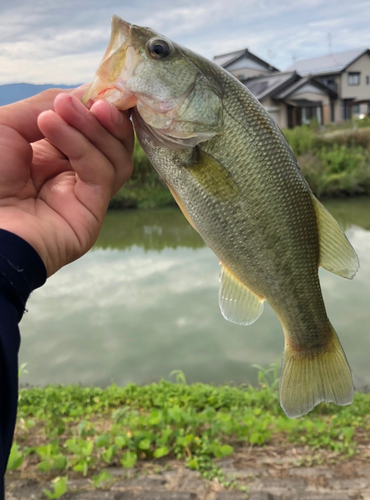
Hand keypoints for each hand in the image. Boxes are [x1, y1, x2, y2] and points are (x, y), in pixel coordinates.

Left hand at [0, 87, 133, 276]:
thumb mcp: (8, 124)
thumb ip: (47, 104)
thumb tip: (88, 90)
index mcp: (54, 154)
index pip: (95, 128)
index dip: (101, 105)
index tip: (100, 84)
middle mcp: (73, 174)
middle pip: (114, 143)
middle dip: (105, 116)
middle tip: (91, 98)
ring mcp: (85, 195)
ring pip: (116, 157)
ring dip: (93, 128)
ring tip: (62, 110)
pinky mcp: (92, 212)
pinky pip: (102, 173)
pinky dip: (82, 146)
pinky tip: (53, 126)